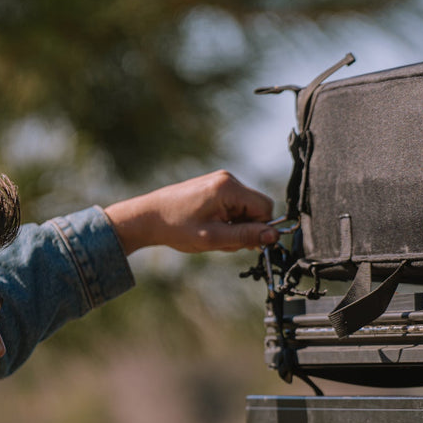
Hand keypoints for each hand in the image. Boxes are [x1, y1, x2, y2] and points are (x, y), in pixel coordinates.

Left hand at [103, 170, 278, 254]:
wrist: (148, 217)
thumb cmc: (176, 227)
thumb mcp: (214, 238)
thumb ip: (245, 236)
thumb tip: (274, 236)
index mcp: (228, 188)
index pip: (265, 208)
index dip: (260, 229)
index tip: (243, 243)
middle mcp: (228, 179)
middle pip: (257, 208)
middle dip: (246, 228)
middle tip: (224, 240)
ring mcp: (221, 181)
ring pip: (246, 209)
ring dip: (236, 226)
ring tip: (213, 234)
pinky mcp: (215, 186)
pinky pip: (235, 205)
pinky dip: (228, 220)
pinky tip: (210, 226)